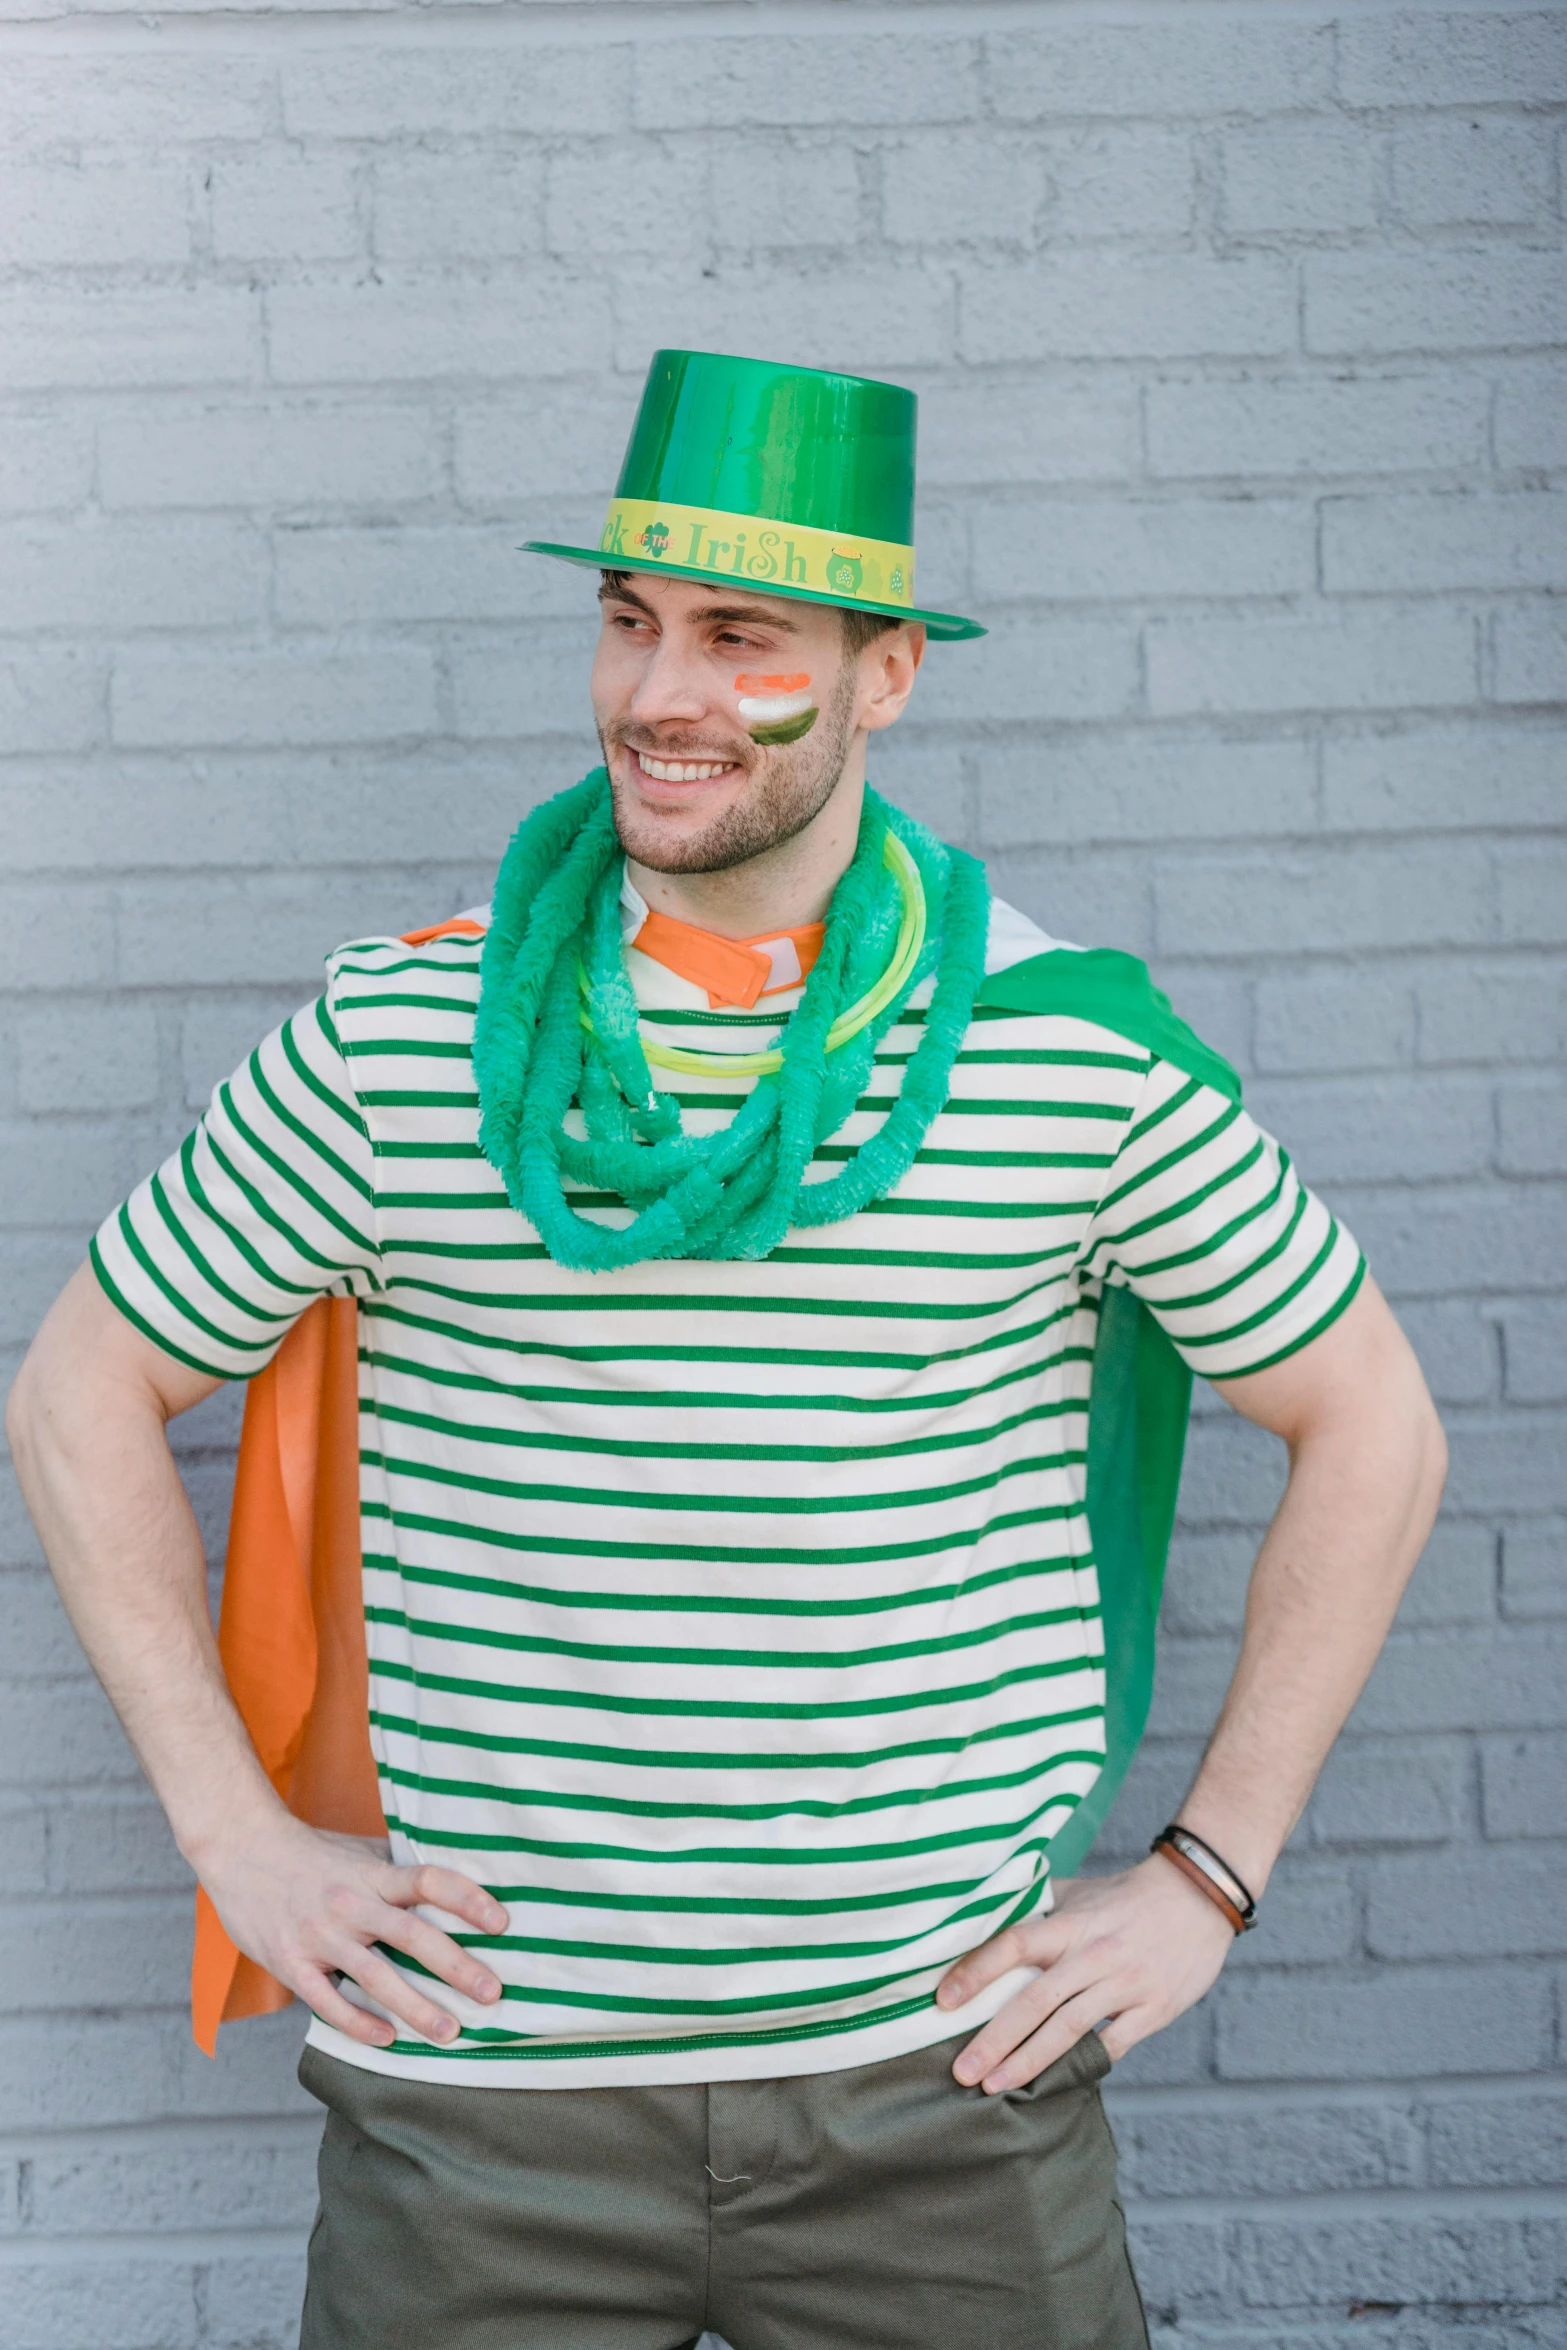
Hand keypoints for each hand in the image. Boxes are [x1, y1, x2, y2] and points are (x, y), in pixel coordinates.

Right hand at [196, 1810, 509, 2049]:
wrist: (241, 1849)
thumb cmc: (310, 1853)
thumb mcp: (359, 1852)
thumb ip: (398, 1870)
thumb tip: (451, 1885)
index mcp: (372, 1874)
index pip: (429, 1881)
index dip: (467, 1899)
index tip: (501, 1922)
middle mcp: (351, 1904)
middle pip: (412, 1936)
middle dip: (456, 1967)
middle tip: (492, 1993)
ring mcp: (320, 1936)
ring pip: (375, 1976)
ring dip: (416, 2007)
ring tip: (450, 2031)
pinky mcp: (290, 1962)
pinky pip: (327, 2000)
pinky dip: (358, 2022)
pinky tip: (388, 2039)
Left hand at [936, 1855, 1236, 2092]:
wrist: (1198, 1897)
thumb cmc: (1125, 1897)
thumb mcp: (1079, 1892)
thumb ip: (1036, 1907)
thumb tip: (983, 1918)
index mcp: (1071, 1923)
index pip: (1014, 1944)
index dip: (976, 1971)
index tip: (944, 2001)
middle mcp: (1094, 1954)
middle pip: (1035, 2000)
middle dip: (994, 2039)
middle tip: (961, 2071)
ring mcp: (1125, 1985)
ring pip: (1068, 2029)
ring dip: (1028, 2061)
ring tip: (993, 2086)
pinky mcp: (1153, 2010)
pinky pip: (1111, 2045)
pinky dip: (1081, 2066)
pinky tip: (1053, 2086)